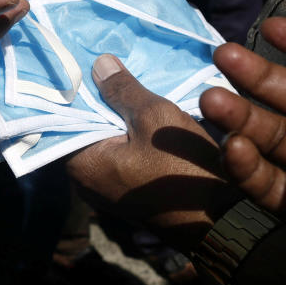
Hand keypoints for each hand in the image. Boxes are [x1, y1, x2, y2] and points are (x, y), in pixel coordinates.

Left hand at [66, 54, 240, 251]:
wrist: (220, 222)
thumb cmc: (183, 170)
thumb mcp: (156, 118)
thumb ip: (123, 90)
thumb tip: (99, 64)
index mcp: (81, 165)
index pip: (64, 118)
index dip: (76, 89)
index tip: (85, 62)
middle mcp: (84, 182)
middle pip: (85, 129)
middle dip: (98, 100)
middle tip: (108, 66)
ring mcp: (106, 192)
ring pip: (105, 142)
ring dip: (116, 118)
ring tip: (126, 83)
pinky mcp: (127, 195)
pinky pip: (119, 156)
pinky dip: (128, 136)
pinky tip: (142, 115)